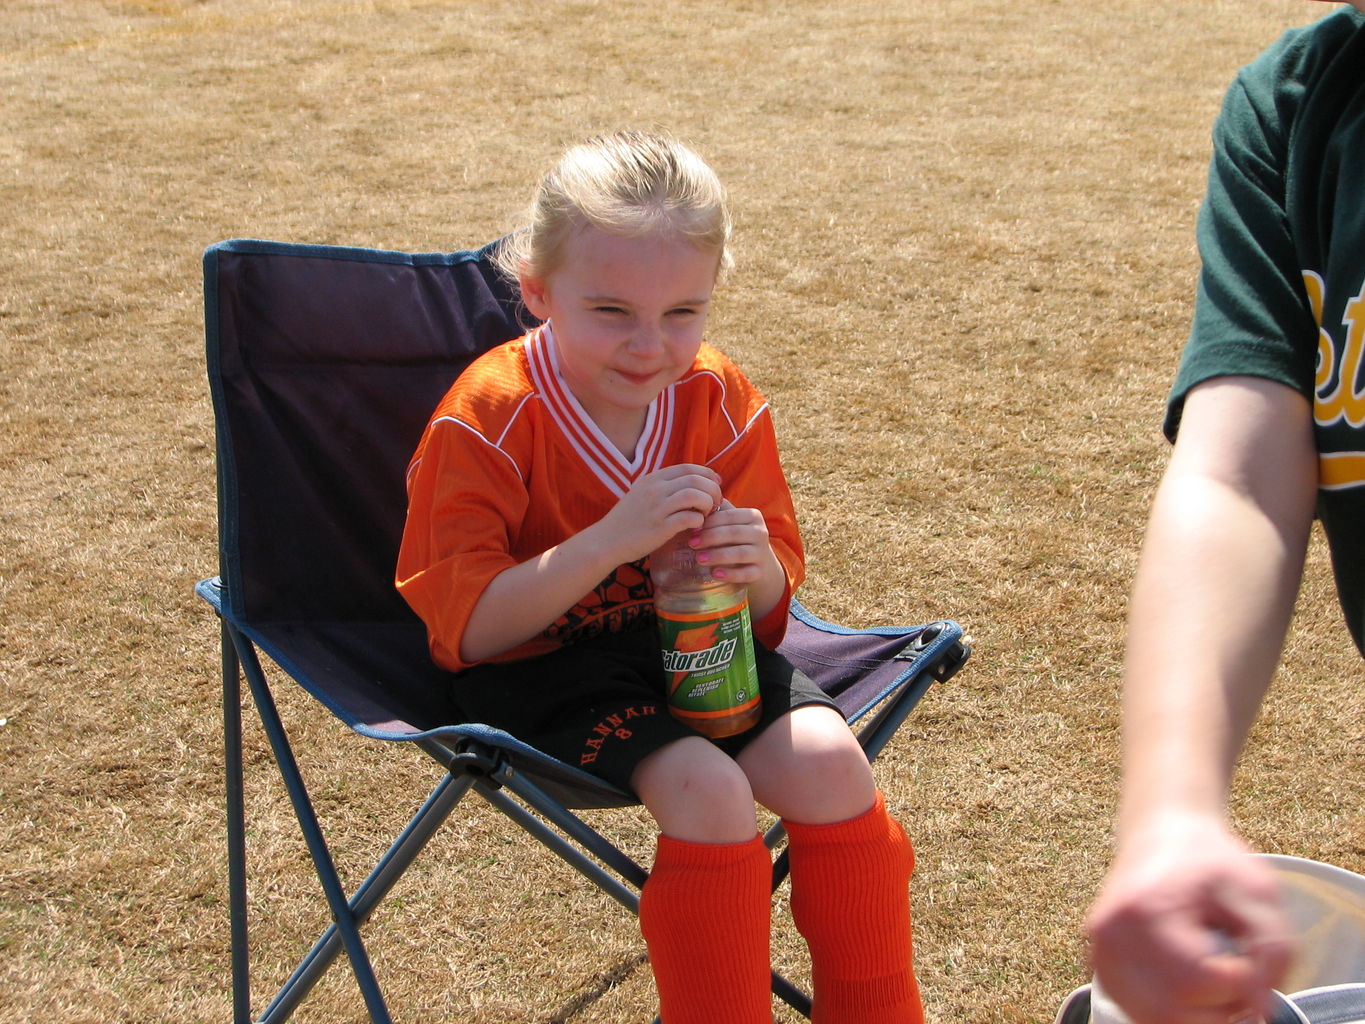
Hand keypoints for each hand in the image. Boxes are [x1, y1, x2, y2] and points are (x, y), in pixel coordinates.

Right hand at [597, 464, 722, 562]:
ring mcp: (657, 508)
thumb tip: (691, 486)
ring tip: (707, 514)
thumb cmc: (627, 521)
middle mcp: (656, 489)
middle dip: (713, 490)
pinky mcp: (660, 528)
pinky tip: (696, 526)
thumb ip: (663, 488)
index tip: (716, 484)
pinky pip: (690, 518)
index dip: (708, 475)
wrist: (606, 540)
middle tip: (716, 503)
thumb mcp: (642, 494)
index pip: (689, 468)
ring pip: (695, 496)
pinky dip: (699, 521)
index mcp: (653, 479)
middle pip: (696, 480)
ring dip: (708, 504)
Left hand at [689, 501, 778, 585]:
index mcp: (753, 516)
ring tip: (699, 559)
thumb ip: (716, 513)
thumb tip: (693, 504)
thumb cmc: (736, 538)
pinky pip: (746, 573)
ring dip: (718, 555)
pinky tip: (715, 574)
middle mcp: (761, 533)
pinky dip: (730, 574)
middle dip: (711, 537)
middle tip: (691, 543)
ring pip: (740, 553)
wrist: (759, 562)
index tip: (691, 529)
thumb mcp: (730, 523)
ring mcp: (762, 553)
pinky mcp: (761, 572)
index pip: (729, 516)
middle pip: (734, 533)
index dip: (709, 522)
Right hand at [1086, 814, 1291, 1023]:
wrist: (1161, 834)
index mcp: (1146, 908)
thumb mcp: (1258, 893)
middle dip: (1219, 1010)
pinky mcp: (1097, 965)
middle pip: (1172, 1012)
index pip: (1197, 980)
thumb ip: (1271, 952)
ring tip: (1214, 981)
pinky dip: (1172, 1013)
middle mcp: (1110, 934)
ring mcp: (1098, 952)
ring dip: (1196, 1016)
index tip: (1252, 958)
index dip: (1241, 984)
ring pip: (1153, 1020)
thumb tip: (1257, 1010)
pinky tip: (1189, 986)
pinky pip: (1140, 1014)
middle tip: (1237, 976)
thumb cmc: (1212, 863)